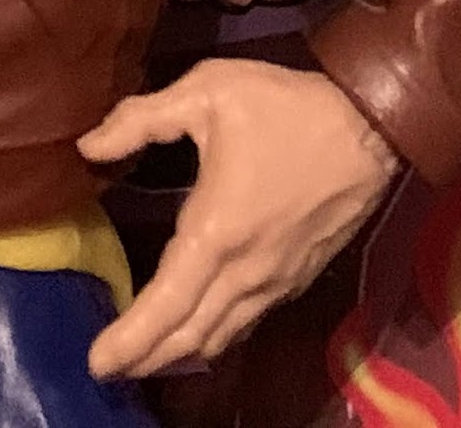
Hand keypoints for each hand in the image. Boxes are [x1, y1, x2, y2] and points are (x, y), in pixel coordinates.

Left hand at [81, 60, 399, 379]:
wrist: (372, 127)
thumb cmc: (287, 108)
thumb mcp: (207, 92)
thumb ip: (141, 119)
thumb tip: (88, 145)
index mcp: (216, 232)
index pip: (166, 304)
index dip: (130, 338)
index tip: (96, 363)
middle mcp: (246, 272)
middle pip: (190, 334)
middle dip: (145, 357)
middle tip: (108, 368)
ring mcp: (275, 281)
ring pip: (220, 335)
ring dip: (179, 352)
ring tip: (143, 357)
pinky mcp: (296, 277)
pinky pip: (246, 322)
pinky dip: (214, 336)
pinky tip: (199, 331)